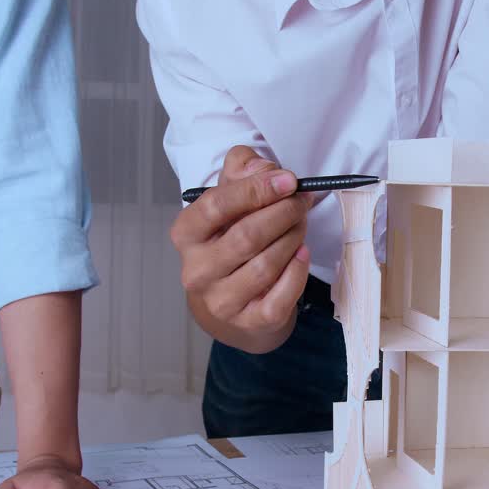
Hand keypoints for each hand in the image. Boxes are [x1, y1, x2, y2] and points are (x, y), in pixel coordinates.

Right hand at [171, 146, 313, 353]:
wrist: (232, 300)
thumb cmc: (231, 240)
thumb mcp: (230, 199)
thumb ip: (242, 171)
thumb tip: (263, 167)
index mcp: (186, 234)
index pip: (216, 206)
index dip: (256, 190)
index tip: (288, 180)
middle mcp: (197, 270)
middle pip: (246, 236)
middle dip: (283, 213)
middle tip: (301, 201)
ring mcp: (220, 300)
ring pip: (266, 265)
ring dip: (292, 238)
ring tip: (301, 223)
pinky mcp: (248, 321)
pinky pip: (281, 296)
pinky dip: (297, 271)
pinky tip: (301, 254)